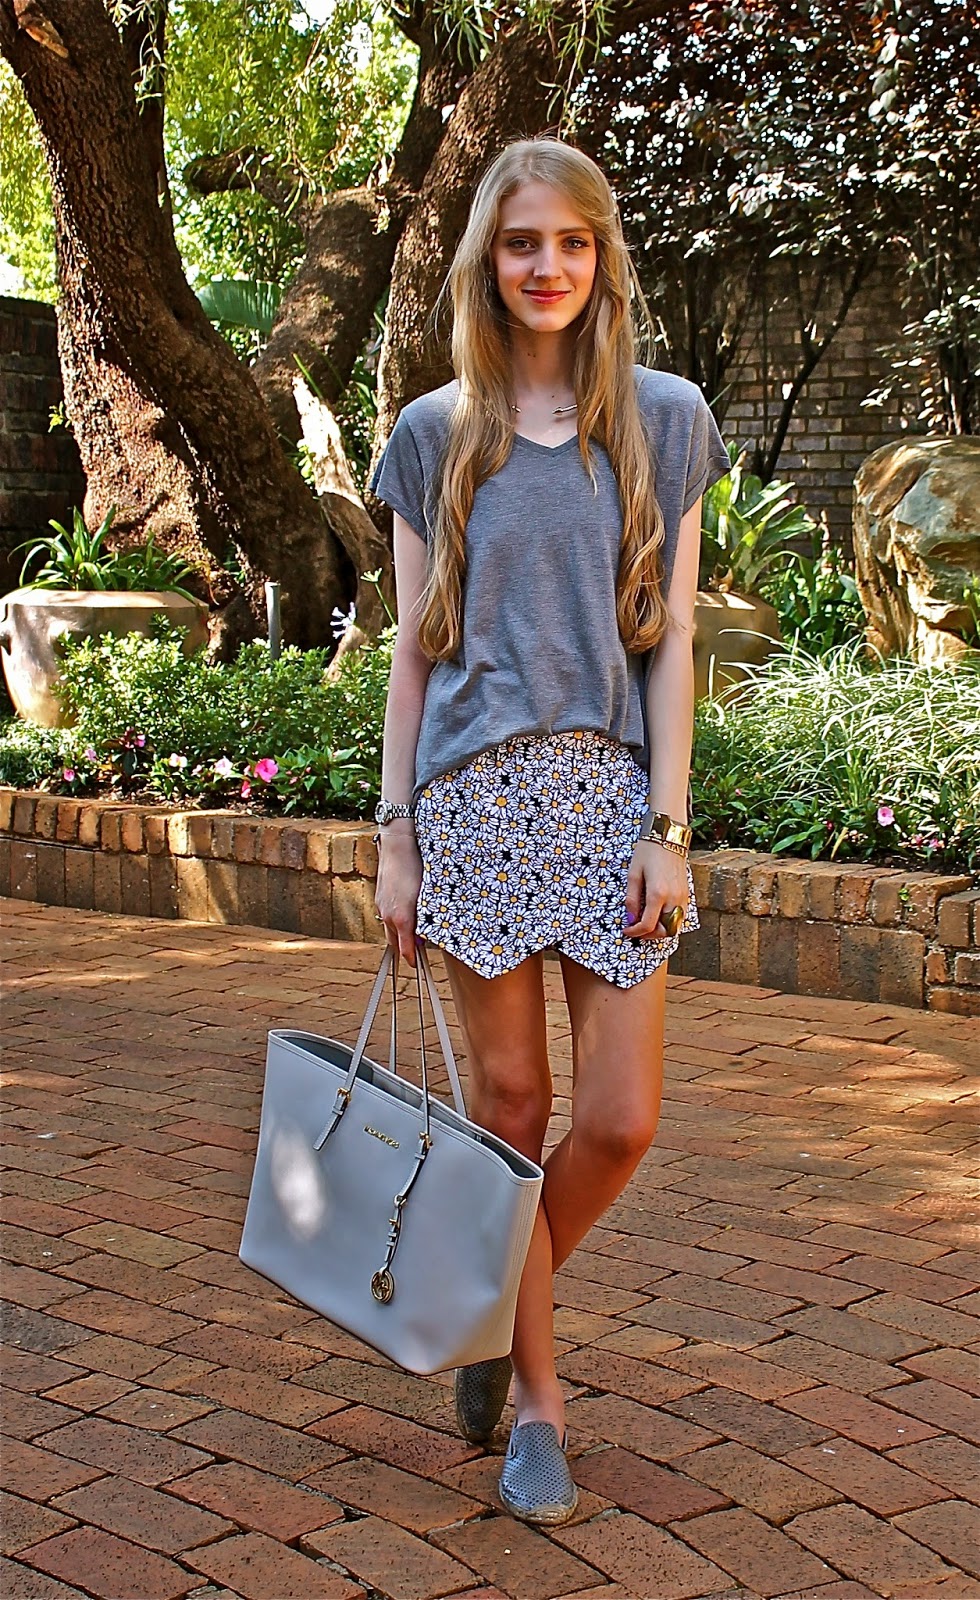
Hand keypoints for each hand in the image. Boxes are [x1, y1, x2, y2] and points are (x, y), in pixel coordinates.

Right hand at [374, 827, 423, 966]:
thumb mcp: (428, 896)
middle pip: (394, 944)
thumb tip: (427, 935)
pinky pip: (386, 916)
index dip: (411, 960)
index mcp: (403, 919)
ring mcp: (382, 907)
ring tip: (413, 930)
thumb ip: (427, 919)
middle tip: (417, 951)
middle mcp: (389, 916)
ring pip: (389, 929)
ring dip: (399, 934)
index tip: (416, 965)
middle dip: (404, 949)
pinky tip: (405, 912)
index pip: (405, 950)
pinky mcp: (379, 898)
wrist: (398, 846)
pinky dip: (394, 921)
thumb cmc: (418, 869)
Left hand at [623, 840, 688, 939]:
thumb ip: (631, 899)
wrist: (668, 837)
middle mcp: (673, 898)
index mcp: (658, 893)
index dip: (635, 932)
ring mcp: (683, 897)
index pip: (648, 925)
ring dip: (660, 930)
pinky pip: (680, 917)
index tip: (626, 930)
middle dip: (649, 935)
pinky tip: (657, 914)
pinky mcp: (687, 894)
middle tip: (636, 929)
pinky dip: (669, 922)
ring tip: (646, 923)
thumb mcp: (633, 874)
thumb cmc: (648, 852)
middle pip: (665, 931)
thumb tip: (630, 919)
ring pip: (675, 927)